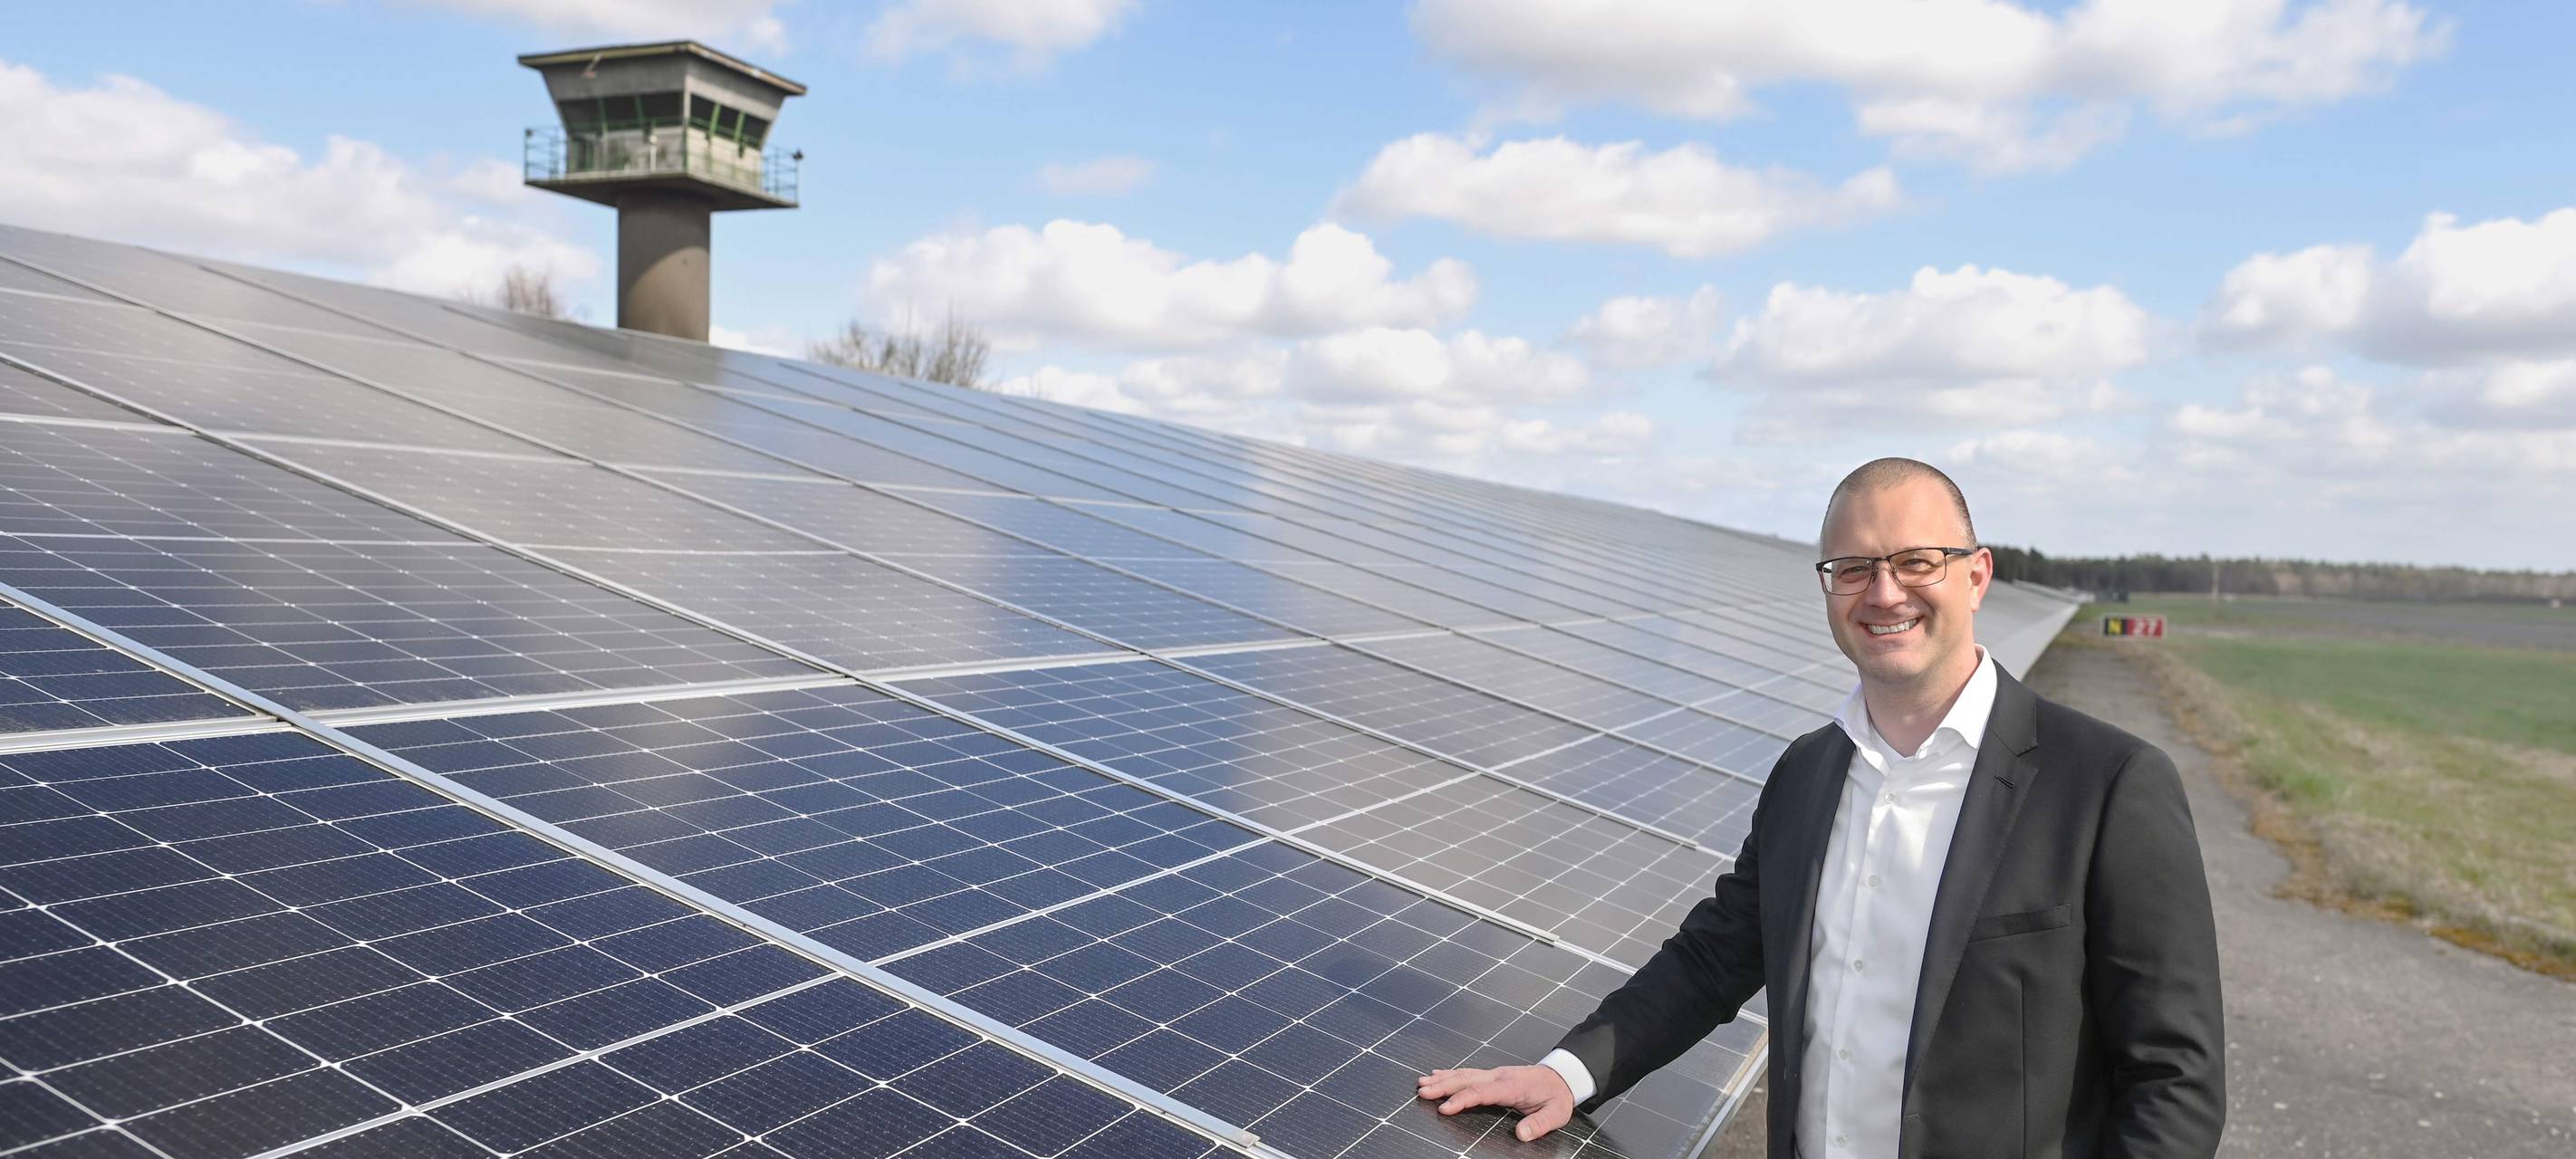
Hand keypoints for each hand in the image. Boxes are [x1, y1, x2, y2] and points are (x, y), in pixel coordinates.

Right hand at [1414, 1064, 1575, 1140]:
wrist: (1562, 1076)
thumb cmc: (1556, 1096)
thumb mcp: (1556, 1114)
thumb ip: (1539, 1124)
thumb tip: (1522, 1134)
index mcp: (1512, 1086)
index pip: (1482, 1092)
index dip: (1462, 1100)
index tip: (1445, 1108)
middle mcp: (1499, 1077)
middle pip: (1466, 1079)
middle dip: (1443, 1086)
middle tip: (1422, 1091)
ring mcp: (1495, 1073)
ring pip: (1464, 1074)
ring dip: (1442, 1078)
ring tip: (1422, 1083)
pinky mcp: (1493, 1074)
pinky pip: (1468, 1072)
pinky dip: (1450, 1073)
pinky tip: (1437, 1074)